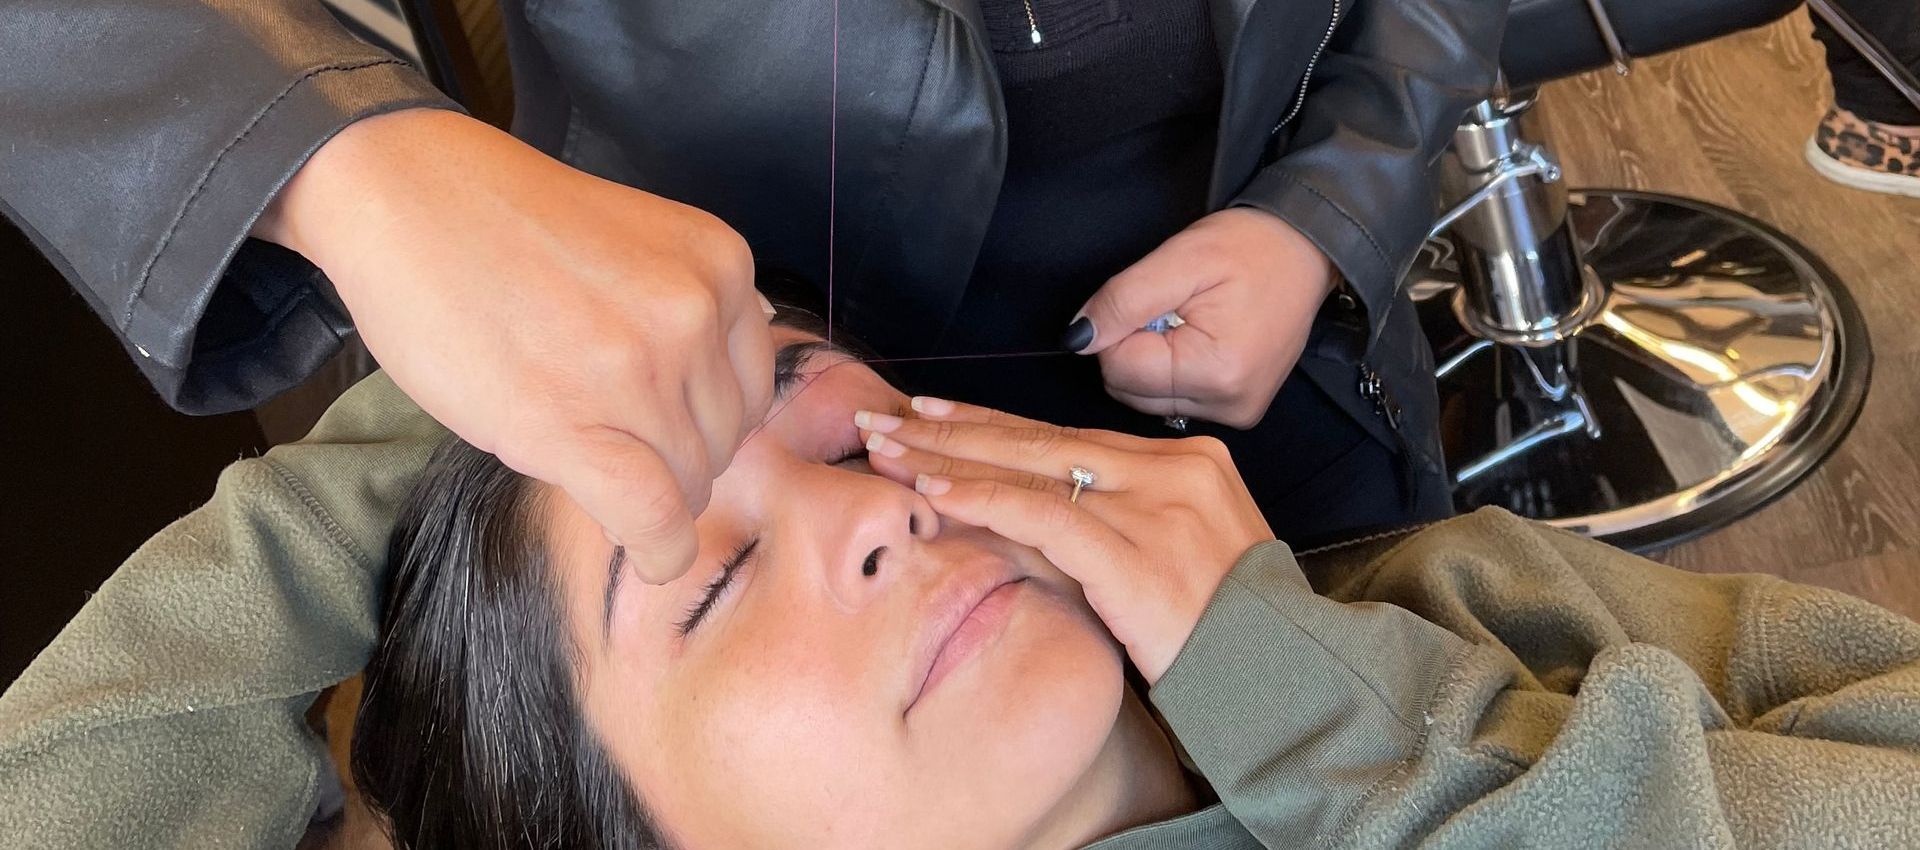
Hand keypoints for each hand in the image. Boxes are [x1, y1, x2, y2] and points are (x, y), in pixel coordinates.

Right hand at [256, 109, 775, 582]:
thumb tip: (729, 384)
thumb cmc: (509, 226)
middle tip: (609, 439)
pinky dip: (659, 550)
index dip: (706, 420)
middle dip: (676, 457)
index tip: (660, 425)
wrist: (407, 198)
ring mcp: (641, 371)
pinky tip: (650, 553)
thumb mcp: (642, 243)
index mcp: (720, 264)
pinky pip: (653, 518)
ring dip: (653, 495)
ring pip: (691, 482)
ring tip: (589, 459)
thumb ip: (695, 307)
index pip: (751, 386)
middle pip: (725, 439)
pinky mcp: (575, 426)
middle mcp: (696, 314)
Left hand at [855, 398, 1274, 682]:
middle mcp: (1170, 469)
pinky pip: (1044, 516)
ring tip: (888, 448)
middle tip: (884, 414)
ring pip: (1032, 469)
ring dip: (949, 457)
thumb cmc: (1224, 629)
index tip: (932, 412)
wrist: (1282, 674)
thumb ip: (1109, 526)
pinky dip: (984, 500)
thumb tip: (1016, 517)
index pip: (1066, 436)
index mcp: (1183, 462)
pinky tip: (935, 491)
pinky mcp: (1137, 551)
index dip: (992, 423)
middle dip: (953, 427)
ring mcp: (1155, 506)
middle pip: (1039, 439)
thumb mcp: (1170, 556)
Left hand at [1066, 207, 1336, 428]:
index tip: (1154, 299)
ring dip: (1154, 357)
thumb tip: (1077, 340)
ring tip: (1192, 319)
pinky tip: (1202, 337)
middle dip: (1137, 345)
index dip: (1120, 328)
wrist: (1308, 249)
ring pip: (1147, 398)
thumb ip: (1122, 300)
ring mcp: (1235, 414)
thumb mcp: (1180, 258)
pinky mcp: (1237, 412)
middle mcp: (1227, 406)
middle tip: (1175, 307)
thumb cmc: (1250, 247)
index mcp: (1214, 372)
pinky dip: (1174, 368)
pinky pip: (1173, 399)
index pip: (1118, 369)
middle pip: (1129, 390)